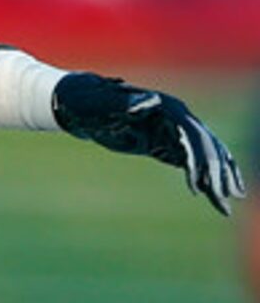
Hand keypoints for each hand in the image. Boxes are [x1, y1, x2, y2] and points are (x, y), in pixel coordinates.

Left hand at [53, 73, 241, 214]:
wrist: (76, 103)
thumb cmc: (88, 100)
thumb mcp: (102, 102)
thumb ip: (125, 103)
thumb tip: (147, 102)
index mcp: (165, 108)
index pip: (191, 134)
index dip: (199, 157)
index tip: (202, 182)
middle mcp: (174, 118)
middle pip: (204, 146)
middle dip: (216, 172)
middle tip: (225, 197)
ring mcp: (169, 130)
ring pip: (200, 155)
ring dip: (216, 177)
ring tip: (225, 202)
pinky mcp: (160, 143)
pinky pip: (185, 161)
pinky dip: (199, 177)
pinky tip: (209, 194)